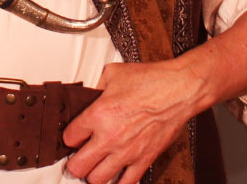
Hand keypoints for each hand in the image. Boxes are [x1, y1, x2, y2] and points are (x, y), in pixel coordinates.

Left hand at [62, 59, 209, 183]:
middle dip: (74, 164)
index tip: (72, 137)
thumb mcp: (113, 73)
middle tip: (77, 159)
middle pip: (78, 166)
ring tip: (94, 167)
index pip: (69, 137)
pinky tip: (115, 175)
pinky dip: (117, 182)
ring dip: (93, 175)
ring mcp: (127, 152)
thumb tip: (88, 96)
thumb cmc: (150, 80)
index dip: (68, 137)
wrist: (178, 90)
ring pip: (97, 180)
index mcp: (98, 114)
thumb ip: (95, 87)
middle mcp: (109, 137)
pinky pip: (126, 183)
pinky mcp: (144, 160)